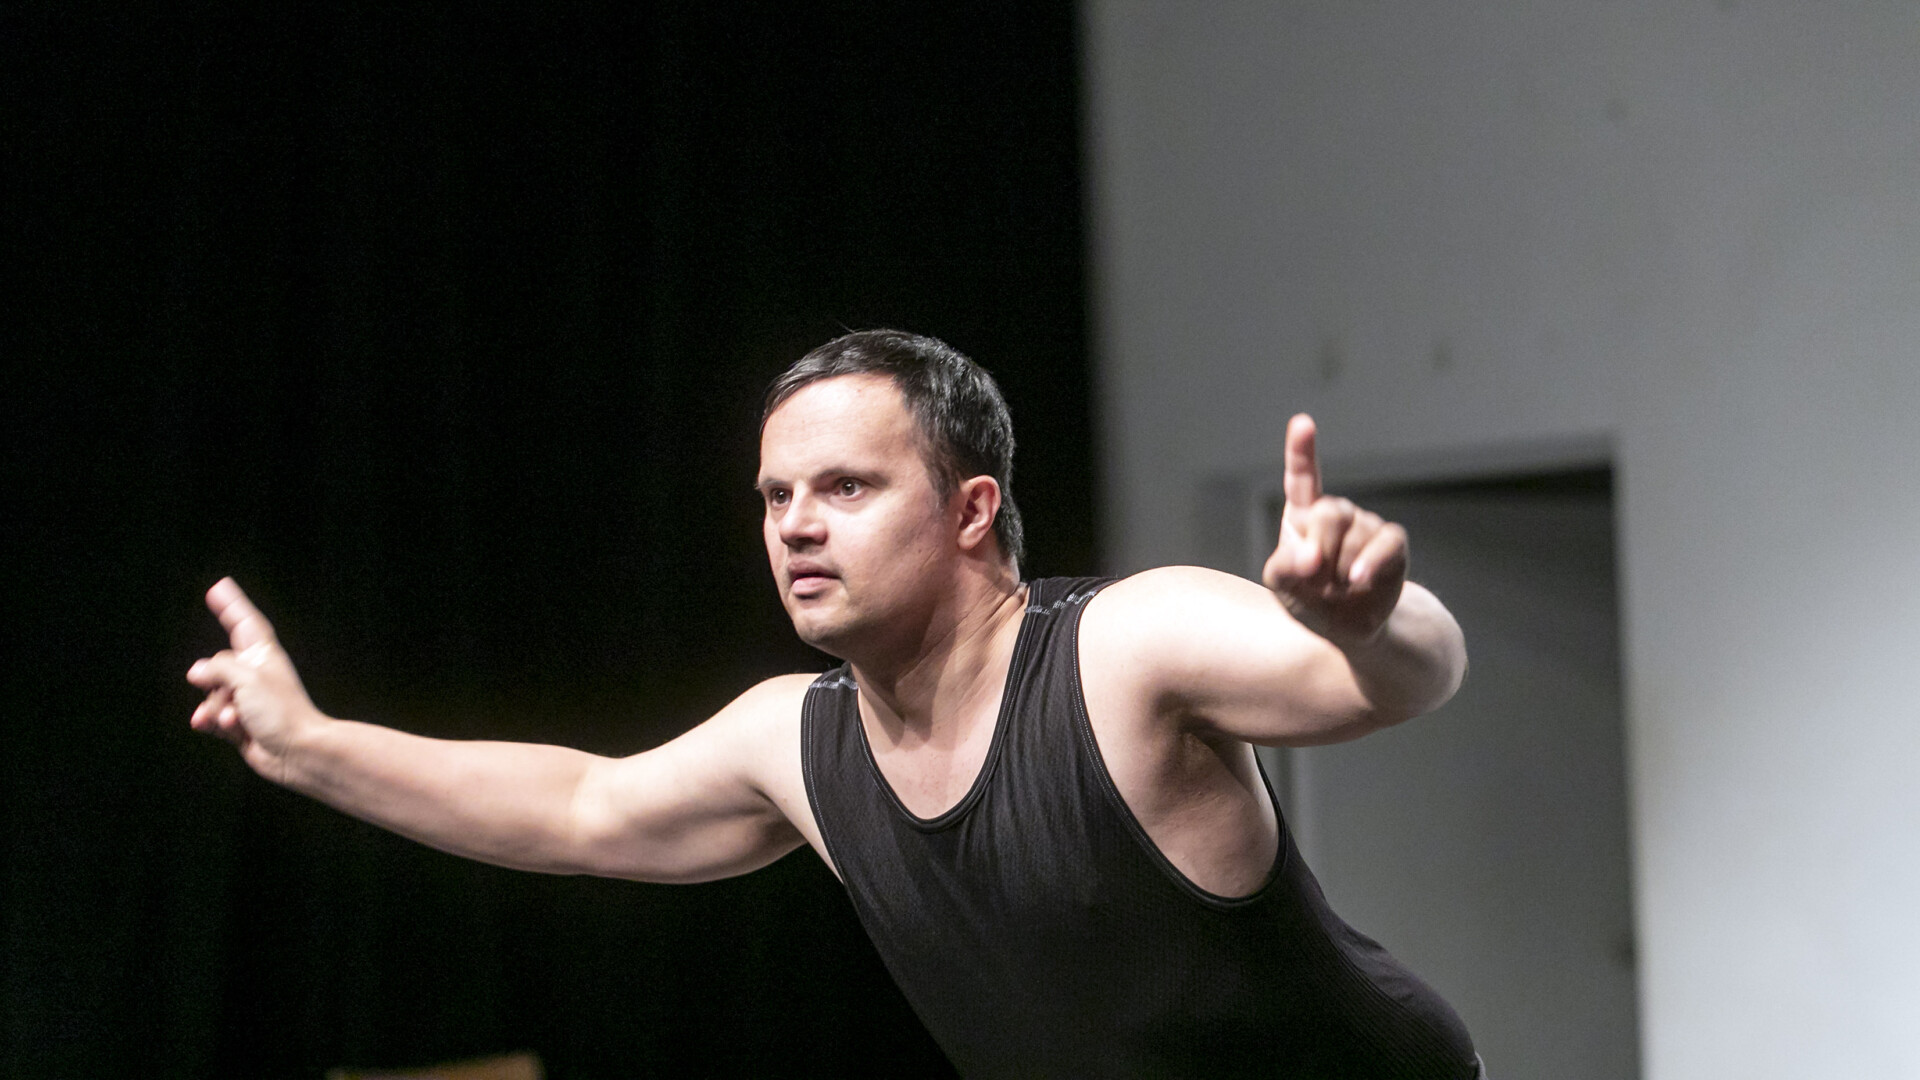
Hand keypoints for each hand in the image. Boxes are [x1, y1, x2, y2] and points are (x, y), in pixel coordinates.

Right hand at [186, 578, 322, 776]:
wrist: (298, 752)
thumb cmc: (282, 711)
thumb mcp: (247, 678)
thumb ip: (217, 668)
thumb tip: (196, 672)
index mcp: (263, 655)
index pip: (243, 622)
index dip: (231, 605)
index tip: (219, 587)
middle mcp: (254, 674)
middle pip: (217, 666)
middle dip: (215, 682)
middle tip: (235, 697)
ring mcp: (247, 700)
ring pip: (211, 695)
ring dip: (217, 708)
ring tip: (235, 718)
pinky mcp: (240, 723)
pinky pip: (211, 717)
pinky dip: (213, 722)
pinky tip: (223, 728)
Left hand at [1261, 414, 1407, 646]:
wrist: (1348, 628)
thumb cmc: (1309, 600)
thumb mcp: (1283, 587)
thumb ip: (1283, 568)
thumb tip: (1308, 558)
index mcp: (1302, 516)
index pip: (1302, 478)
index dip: (1302, 451)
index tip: (1303, 424)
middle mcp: (1335, 513)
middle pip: (1328, 512)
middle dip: (1320, 549)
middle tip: (1316, 578)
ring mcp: (1366, 524)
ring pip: (1354, 532)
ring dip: (1341, 569)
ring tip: (1338, 589)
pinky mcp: (1392, 542)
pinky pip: (1386, 543)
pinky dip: (1370, 562)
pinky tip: (1359, 578)